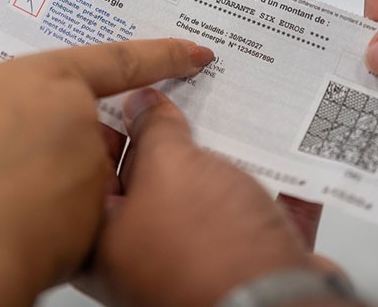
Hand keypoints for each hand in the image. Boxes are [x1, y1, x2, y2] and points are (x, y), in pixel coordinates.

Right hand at [0, 39, 213, 306]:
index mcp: (50, 81)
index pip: (121, 61)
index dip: (165, 54)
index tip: (197, 53)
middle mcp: (81, 121)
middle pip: (90, 124)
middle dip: (66, 138)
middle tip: (16, 153)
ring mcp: (91, 172)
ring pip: (86, 170)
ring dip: (62, 177)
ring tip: (6, 191)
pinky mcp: (93, 221)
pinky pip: (80, 211)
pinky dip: (58, 215)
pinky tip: (17, 221)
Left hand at [78, 88, 347, 306]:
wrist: (282, 304)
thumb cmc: (208, 252)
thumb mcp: (171, 168)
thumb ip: (152, 130)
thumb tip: (142, 105)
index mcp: (105, 240)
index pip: (95, 170)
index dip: (112, 126)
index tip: (133, 92)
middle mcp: (144, 255)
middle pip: (152, 178)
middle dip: (171, 136)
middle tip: (180, 95)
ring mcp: (194, 258)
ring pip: (203, 190)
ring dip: (219, 155)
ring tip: (228, 114)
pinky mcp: (240, 260)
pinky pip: (248, 208)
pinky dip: (264, 182)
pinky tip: (276, 153)